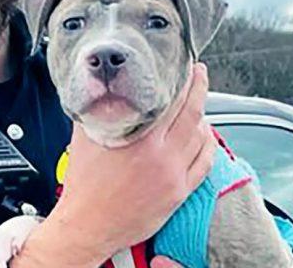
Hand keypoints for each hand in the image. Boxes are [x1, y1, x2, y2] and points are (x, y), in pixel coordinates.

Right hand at [12, 63, 215, 266]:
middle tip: (198, 73)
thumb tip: (101, 87)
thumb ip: (96, 109)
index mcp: (141, 140)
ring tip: (197, 104)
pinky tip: (205, 136)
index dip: (183, 79)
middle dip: (199, 88)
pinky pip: (204, 163)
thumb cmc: (84, 185)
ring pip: (202, 137)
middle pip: (193, 113)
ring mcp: (174, 176)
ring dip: (202, 117)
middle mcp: (162, 157)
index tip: (184, 66)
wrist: (87, 226)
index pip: (172, 100)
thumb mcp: (85, 138)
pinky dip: (208, 145)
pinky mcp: (179, 192)